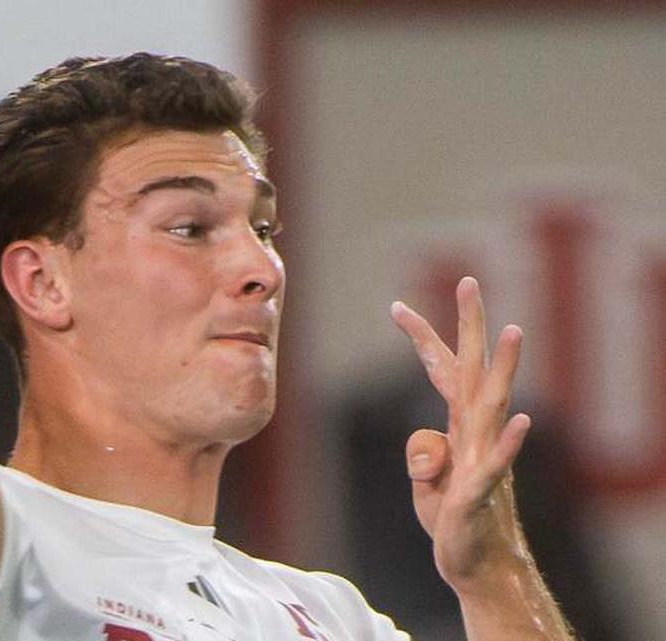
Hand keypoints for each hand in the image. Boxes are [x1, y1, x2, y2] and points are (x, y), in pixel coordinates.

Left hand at [390, 276, 532, 591]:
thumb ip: (424, 451)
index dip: (421, 339)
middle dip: (470, 326)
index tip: (396, 306)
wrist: (474, 562)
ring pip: (493, 406)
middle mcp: (476, 434)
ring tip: (514, 330)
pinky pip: (497, 463)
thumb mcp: (425, 477)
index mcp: (459, 425)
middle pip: (472, 370)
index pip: (441, 370)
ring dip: (503, 369)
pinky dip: (509, 443)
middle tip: (467, 280)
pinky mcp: (479, 493)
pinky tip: (524, 421)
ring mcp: (482, 460)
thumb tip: (429, 442)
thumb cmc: (451, 515)